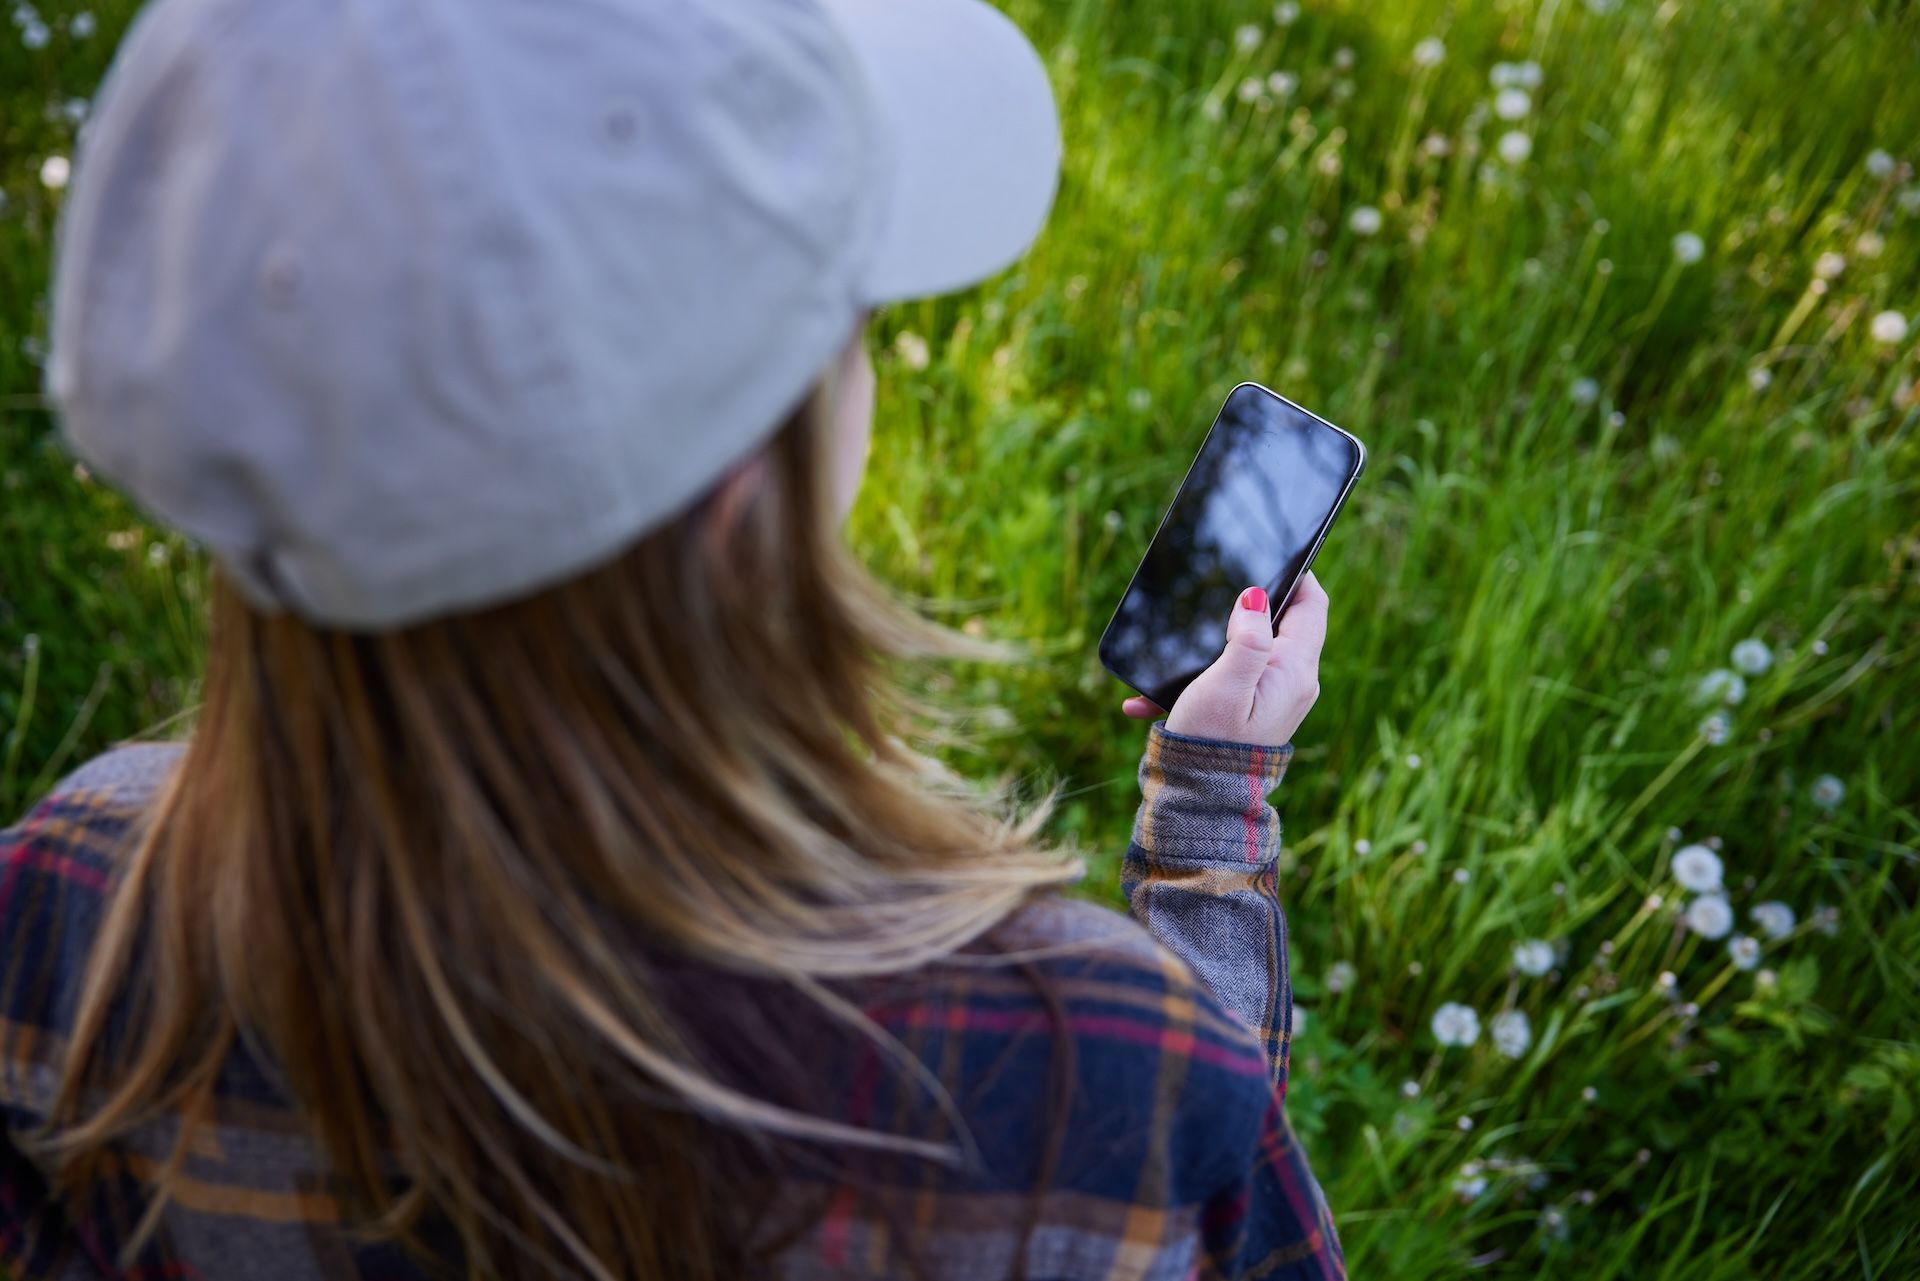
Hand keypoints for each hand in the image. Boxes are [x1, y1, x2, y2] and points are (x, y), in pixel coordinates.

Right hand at [1120, 571, 1328, 747]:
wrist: (1200, 801)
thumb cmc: (1211, 741)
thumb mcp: (1225, 685)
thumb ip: (1247, 638)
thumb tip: (1258, 596)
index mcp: (1295, 671)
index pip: (1312, 604)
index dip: (1296, 573)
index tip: (1268, 553)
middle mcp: (1294, 682)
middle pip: (1284, 622)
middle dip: (1249, 605)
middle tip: (1214, 594)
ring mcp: (1276, 697)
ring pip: (1253, 649)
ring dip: (1214, 646)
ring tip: (1177, 653)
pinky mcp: (1254, 711)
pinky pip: (1231, 680)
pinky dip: (1199, 680)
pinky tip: (1153, 697)